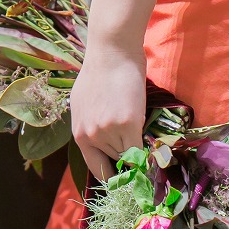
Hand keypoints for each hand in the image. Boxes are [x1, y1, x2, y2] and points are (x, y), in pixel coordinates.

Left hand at [70, 42, 145, 180]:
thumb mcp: (85, 106)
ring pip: (129, 154)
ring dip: (135, 145)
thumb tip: (105, 144)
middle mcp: (91, 137)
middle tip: (133, 144)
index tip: (124, 177)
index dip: (113, 176)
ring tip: (135, 122)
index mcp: (80, 135)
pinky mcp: (128, 125)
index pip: (97, 169)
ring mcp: (109, 133)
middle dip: (126, 156)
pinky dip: (146, 149)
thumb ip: (92, 128)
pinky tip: (148, 139)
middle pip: (116, 162)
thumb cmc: (100, 73)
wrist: (112, 52)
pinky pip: (140, 148)